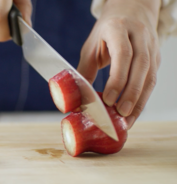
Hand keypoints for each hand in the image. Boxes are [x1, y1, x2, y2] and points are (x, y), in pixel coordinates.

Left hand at [77, 0, 160, 128]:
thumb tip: (77, 98)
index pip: (123, 54)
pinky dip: (142, 99)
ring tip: (127, 120)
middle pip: (140, 66)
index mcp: (119, 29)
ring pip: (150, 76)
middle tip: (120, 113)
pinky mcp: (156, 59)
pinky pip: (151, 81)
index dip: (117, 78)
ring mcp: (151, 47)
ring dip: (139, 100)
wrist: (130, 12)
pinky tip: (133, 112)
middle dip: (131, 93)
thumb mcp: (91, 45)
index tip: (108, 99)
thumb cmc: (106, 31)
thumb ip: (85, 70)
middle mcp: (139, 36)